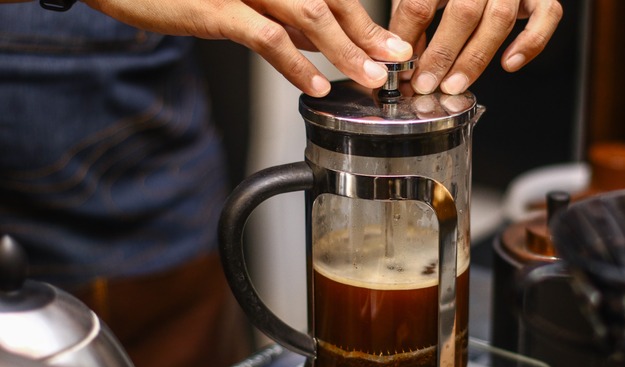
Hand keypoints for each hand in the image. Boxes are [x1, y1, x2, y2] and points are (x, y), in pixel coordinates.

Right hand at [82, 0, 413, 96]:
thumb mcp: (237, 1)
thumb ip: (281, 19)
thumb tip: (320, 44)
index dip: (364, 20)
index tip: (391, 46)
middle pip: (328, 0)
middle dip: (366, 34)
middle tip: (394, 62)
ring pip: (308, 15)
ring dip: (343, 50)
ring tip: (368, 78)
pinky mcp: (215, 7)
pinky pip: (266, 36)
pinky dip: (296, 63)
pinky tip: (316, 85)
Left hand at [389, 0, 561, 94]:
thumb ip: (412, 14)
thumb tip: (403, 55)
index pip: (420, 4)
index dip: (408, 39)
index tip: (401, 67)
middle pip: (463, 13)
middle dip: (442, 54)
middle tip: (426, 84)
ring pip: (499, 20)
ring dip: (475, 59)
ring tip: (454, 85)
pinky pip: (546, 15)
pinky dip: (530, 43)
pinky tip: (509, 63)